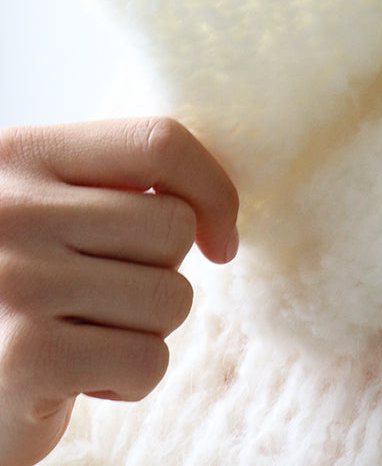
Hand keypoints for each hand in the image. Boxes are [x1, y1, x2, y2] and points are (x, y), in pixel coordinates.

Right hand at [0, 118, 238, 465]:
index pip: (157, 142)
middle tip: (111, 299)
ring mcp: (18, 281)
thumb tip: (219, 209)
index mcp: (23, 154)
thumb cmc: (21, 292)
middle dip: (165, 273)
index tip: (220, 238)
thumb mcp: (48, 209)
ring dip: (149, 330)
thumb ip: (113, 185)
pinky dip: (130, 380)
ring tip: (90, 335)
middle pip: (173, 226)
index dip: (212, 189)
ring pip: (170, 297)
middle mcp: (14, 210)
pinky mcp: (26, 358)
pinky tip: (81, 376)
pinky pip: (147, 361)